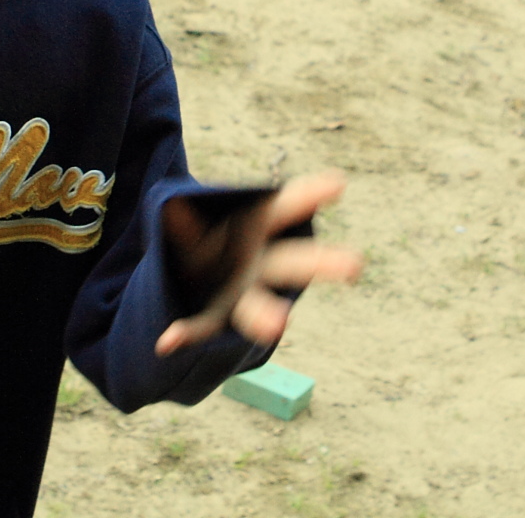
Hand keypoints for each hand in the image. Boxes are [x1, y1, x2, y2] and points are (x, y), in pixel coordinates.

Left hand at [155, 172, 363, 355]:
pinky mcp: (213, 319)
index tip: (338, 183)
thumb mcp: (198, 218)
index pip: (289, 207)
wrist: (192, 279)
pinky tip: (168, 341)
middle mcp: (261, 265)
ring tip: (277, 325)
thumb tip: (174, 208)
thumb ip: (187, 220)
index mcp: (260, 225)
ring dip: (266, 315)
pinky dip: (186, 334)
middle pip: (294, 263)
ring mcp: (240, 296)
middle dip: (323, 264)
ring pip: (257, 307)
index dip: (310, 195)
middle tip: (355, 265)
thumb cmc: (209, 237)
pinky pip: (201, 327)